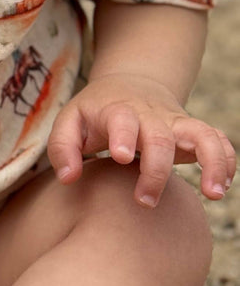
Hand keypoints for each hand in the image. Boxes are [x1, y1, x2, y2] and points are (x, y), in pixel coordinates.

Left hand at [47, 74, 235, 207]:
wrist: (130, 85)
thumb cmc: (95, 112)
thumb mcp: (70, 120)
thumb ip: (63, 147)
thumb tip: (69, 178)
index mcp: (117, 110)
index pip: (122, 119)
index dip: (124, 136)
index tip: (122, 157)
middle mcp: (150, 115)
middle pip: (161, 137)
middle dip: (157, 169)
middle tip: (144, 200)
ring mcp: (175, 122)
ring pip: (202, 134)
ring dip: (212, 161)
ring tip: (213, 194)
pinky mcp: (193, 131)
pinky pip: (218, 141)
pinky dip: (226, 160)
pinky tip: (221, 187)